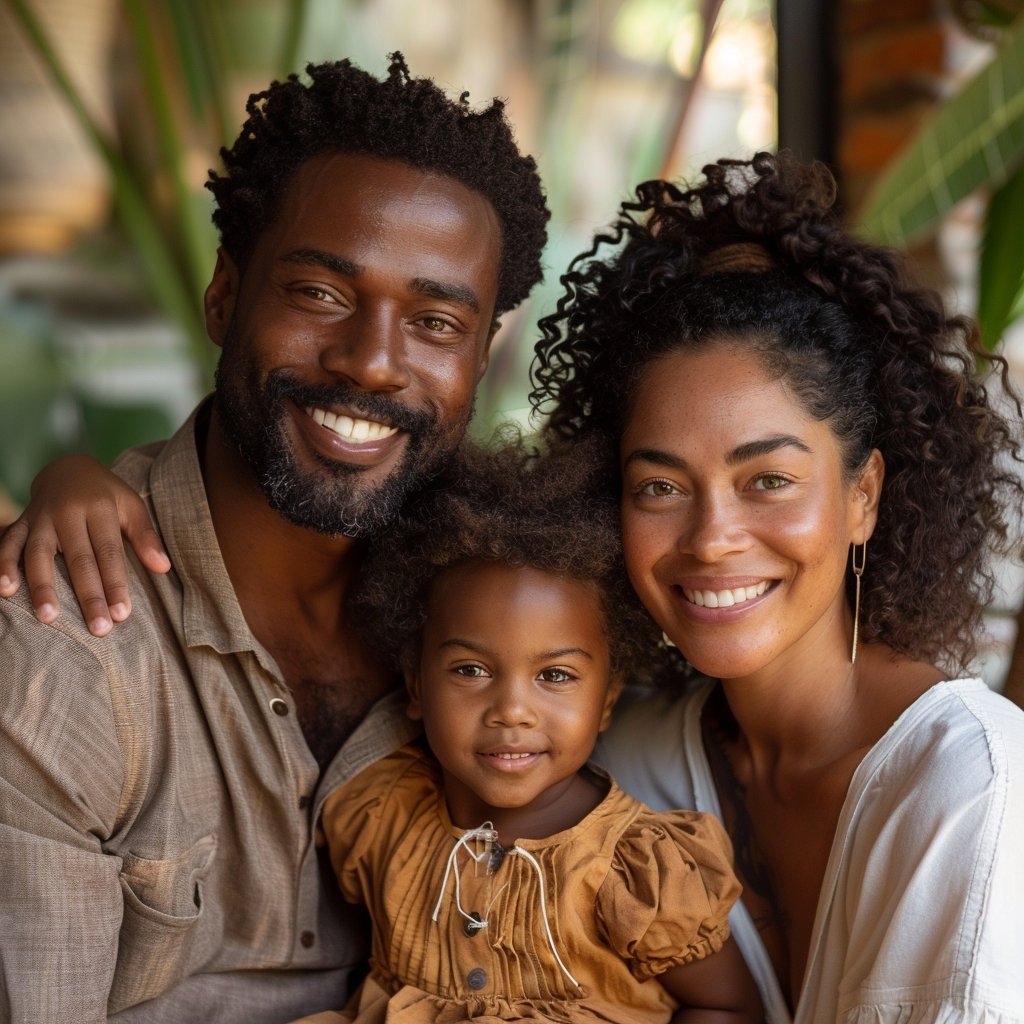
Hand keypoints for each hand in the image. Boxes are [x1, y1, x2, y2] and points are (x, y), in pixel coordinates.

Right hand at [0, 454, 170, 635]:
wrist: (68, 469)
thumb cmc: (107, 496)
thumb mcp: (132, 507)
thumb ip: (145, 537)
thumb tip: (163, 568)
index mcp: (99, 508)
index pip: (109, 552)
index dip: (116, 584)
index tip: (122, 614)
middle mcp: (67, 512)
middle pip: (79, 559)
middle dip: (89, 596)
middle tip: (99, 628)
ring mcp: (41, 518)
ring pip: (39, 554)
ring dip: (43, 587)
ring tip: (49, 618)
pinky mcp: (21, 523)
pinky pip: (9, 544)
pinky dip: (4, 565)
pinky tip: (6, 590)